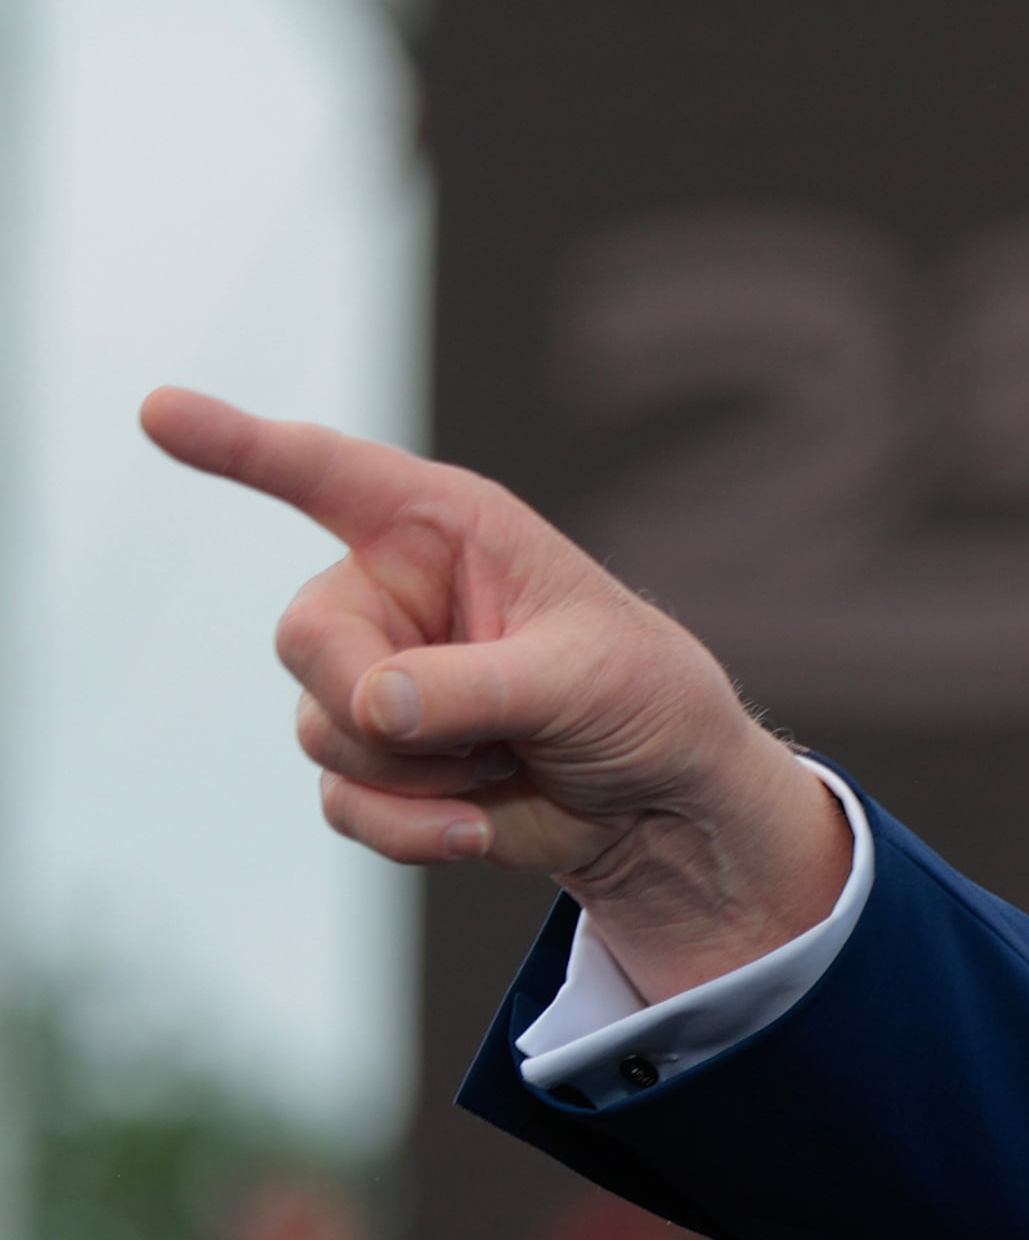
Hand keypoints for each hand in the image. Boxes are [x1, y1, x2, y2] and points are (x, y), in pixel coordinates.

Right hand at [143, 387, 852, 1002]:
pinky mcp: (376, 761)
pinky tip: (479, 826)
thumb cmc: (643, 702)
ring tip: (513, 757)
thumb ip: (472, 685)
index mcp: (447, 529)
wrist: (661, 803)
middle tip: (488, 728)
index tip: (157, 410)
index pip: (326, 473)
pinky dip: (408, 829)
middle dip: (382, 702)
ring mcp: (374, 678)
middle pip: (304, 638)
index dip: (238, 444)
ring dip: (422, 773)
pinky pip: (341, 801)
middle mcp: (392, 593)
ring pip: (322, 730)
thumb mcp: (580, 681)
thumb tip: (369, 706)